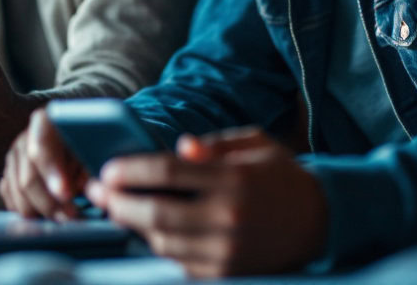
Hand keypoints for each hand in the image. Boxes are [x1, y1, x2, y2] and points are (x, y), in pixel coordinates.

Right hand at [0, 108, 87, 219]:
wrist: (73, 139)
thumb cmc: (86, 143)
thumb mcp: (92, 146)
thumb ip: (89, 164)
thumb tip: (89, 187)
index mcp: (44, 122)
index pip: (41, 147)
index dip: (52, 173)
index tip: (67, 194)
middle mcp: (24, 139)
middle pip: (28, 178)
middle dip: (50, 203)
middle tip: (71, 216)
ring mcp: (13, 159)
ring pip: (19, 194)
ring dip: (41, 212)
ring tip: (64, 218)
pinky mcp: (9, 176)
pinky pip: (12, 200)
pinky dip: (30, 211)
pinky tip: (48, 215)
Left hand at [87, 128, 327, 277]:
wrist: (320, 221)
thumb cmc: (280, 175)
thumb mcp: (255, 145)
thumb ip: (215, 145)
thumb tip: (180, 147)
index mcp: (233, 180)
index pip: (168, 174)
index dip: (130, 171)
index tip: (106, 169)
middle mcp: (228, 219)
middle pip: (156, 214)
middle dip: (118, 203)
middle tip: (96, 192)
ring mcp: (226, 251)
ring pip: (162, 243)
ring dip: (132, 226)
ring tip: (115, 208)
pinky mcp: (226, 274)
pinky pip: (178, 264)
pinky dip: (157, 247)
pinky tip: (145, 230)